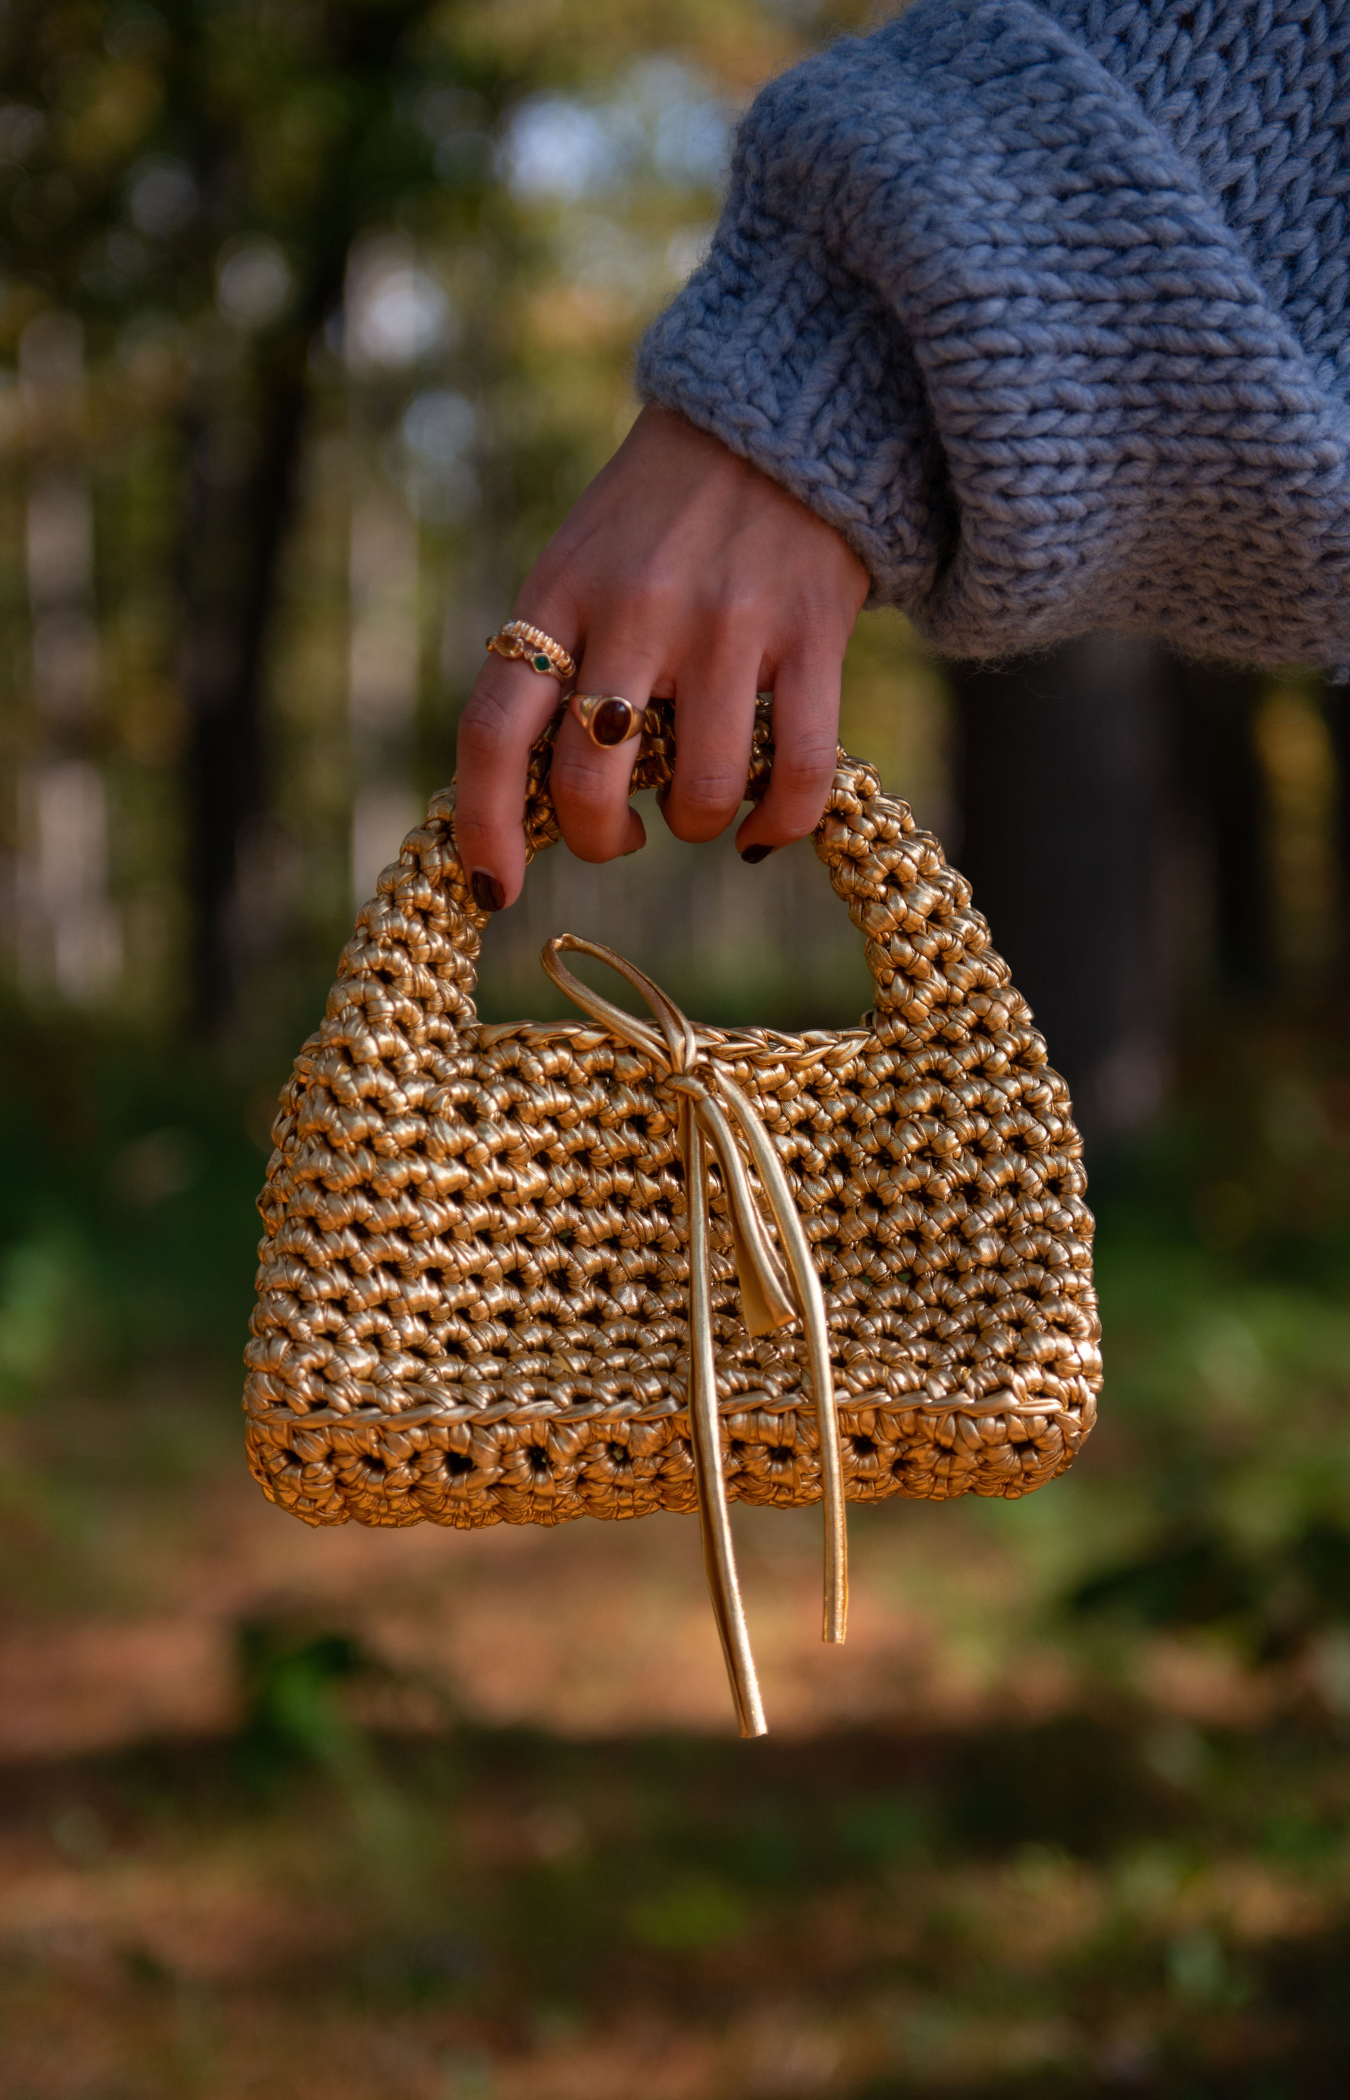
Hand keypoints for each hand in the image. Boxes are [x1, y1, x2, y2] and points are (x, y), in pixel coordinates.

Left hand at [453, 404, 870, 907]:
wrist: (776, 419)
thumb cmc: (659, 518)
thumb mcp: (578, 565)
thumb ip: (553, 663)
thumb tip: (529, 802)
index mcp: (558, 593)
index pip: (493, 730)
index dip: (484, 826)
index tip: (493, 888)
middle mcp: (635, 609)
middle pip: (588, 781)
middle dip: (600, 838)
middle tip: (621, 833)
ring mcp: (727, 624)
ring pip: (700, 796)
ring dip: (696, 827)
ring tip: (701, 804)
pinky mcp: (812, 634)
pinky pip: (800, 773)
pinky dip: (781, 822)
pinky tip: (766, 826)